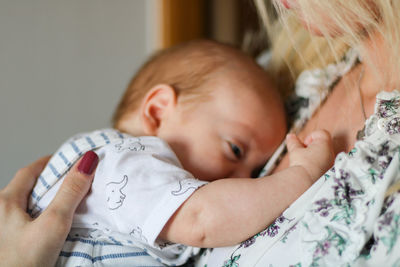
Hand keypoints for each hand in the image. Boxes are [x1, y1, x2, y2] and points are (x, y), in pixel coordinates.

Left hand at [0, 151, 97, 266]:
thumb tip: (87, 162)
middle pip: (26, 187)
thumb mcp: (54, 224)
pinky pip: (23, 221)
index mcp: (4, 201)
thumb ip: (70, 193)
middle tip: (72, 182)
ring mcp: (1, 228)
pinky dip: (39, 217)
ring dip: (44, 201)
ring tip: (65, 205)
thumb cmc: (23, 263)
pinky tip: (50, 227)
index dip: (52, 162)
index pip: (30, 170)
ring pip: (25, 205)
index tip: (70, 160)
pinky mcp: (6, 242)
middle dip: (49, 182)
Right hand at [286, 130, 334, 180]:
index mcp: (325, 144)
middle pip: (322, 145)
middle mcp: (331, 154)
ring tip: (305, 165)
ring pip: (323, 156)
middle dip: (311, 148)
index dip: (310, 137)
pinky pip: (324, 167)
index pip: (320, 133)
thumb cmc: (302, 166)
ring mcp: (332, 165)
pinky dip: (317, 167)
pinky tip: (309, 172)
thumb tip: (290, 136)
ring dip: (314, 158)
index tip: (303, 145)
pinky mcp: (330, 175)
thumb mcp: (295, 151)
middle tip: (302, 155)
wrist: (305, 185)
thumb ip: (293, 142)